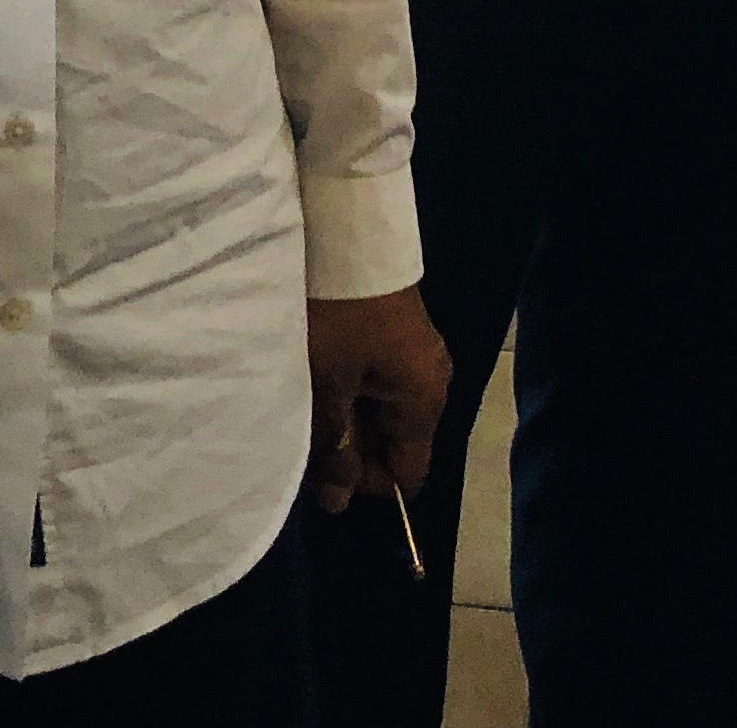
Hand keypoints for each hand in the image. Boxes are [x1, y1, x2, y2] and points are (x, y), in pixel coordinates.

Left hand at [306, 288, 450, 513]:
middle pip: (394, 442)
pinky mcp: (397, 336)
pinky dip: (349, 389)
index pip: (408, 473)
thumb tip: (339, 504)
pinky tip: (319, 375)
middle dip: (350, 446)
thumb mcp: (327, 383)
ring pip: (380, 411)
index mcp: (424, 400)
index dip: (366, 482)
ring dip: (345, 415)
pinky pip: (377, 382)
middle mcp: (431, 382)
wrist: (346, 232)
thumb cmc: (337, 314)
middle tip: (305, 427)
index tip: (324, 465)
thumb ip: (334, 446)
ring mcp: (415, 356)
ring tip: (307, 397)